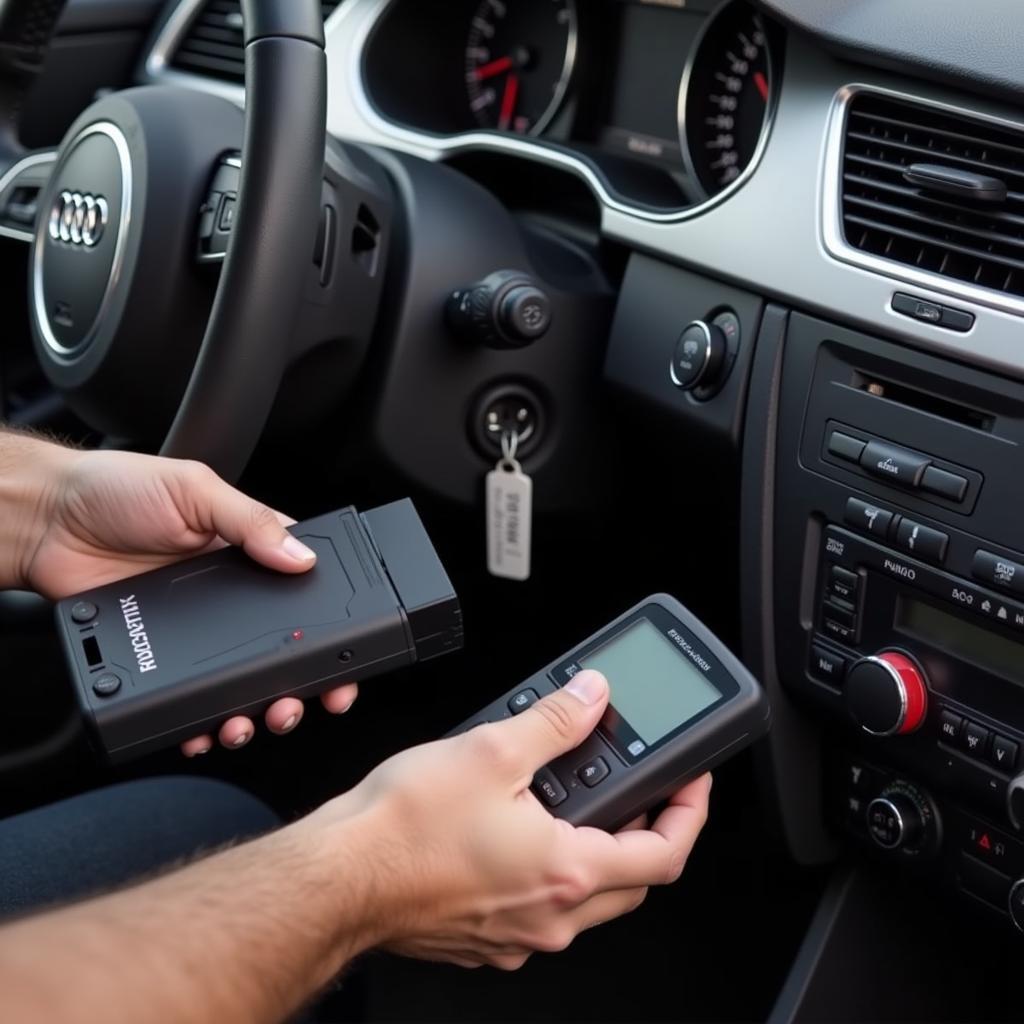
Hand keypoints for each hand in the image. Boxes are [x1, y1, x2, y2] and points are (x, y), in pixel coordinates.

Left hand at [20, 445, 358, 753]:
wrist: (46, 522)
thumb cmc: (117, 489)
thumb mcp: (195, 490)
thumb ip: (250, 522)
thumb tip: (302, 557)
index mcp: (248, 550)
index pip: (306, 590)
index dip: (332, 624)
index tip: (351, 652)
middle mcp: (230, 596)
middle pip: (282, 650)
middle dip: (302, 684)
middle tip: (307, 700)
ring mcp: (196, 631)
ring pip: (240, 683)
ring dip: (256, 709)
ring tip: (258, 719)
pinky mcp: (159, 656)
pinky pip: (188, 699)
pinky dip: (201, 722)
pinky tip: (207, 729)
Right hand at [309, 670, 709, 968]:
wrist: (338, 877)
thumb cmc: (403, 829)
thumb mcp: (493, 750)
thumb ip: (556, 720)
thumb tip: (591, 695)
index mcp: (566, 873)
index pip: (665, 853)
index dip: (689, 812)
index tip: (691, 781)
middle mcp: (549, 918)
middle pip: (631, 882)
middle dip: (646, 832)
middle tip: (641, 790)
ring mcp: (515, 937)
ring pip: (584, 897)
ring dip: (594, 849)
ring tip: (575, 797)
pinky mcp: (482, 938)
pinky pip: (537, 906)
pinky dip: (547, 868)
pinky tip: (520, 828)